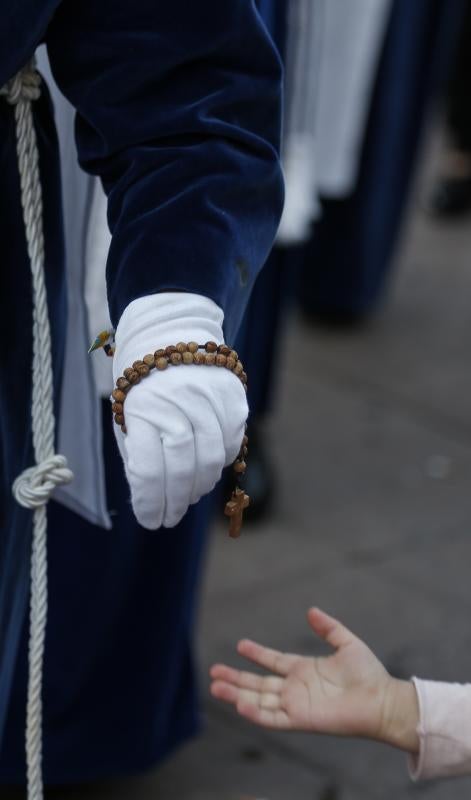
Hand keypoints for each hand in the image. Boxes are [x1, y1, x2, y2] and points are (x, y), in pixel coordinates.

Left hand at [113, 292, 247, 528]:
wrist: (171, 330)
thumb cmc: (142, 381)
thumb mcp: (128, 414)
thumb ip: (139, 453)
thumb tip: (152, 499)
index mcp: (142, 408)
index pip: (150, 471)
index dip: (151, 504)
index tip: (149, 521)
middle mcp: (178, 403)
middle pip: (182, 469)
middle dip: (175, 502)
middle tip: (168, 519)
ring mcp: (209, 400)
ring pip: (210, 460)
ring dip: (198, 487)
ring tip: (187, 498)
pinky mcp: (233, 399)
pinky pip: (229, 444)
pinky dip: (217, 464)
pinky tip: (205, 470)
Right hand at [210, 608, 418, 751]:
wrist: (381, 700)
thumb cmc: (368, 673)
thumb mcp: (346, 642)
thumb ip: (328, 627)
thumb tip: (311, 610)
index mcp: (304, 669)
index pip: (273, 661)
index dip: (257, 654)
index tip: (240, 645)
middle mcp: (296, 688)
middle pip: (258, 683)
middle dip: (235, 677)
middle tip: (213, 671)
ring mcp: (296, 704)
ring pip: (259, 700)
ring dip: (236, 694)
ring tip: (215, 686)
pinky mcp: (301, 720)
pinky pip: (273, 718)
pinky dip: (255, 713)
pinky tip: (239, 704)